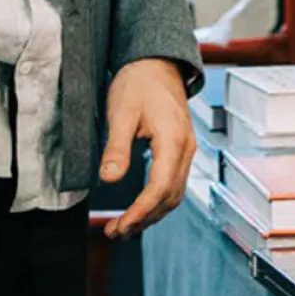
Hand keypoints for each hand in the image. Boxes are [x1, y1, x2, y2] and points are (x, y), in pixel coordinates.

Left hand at [99, 59, 195, 239]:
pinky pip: (172, 183)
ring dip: (151, 214)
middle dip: (144, 219)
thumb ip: (116, 148)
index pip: (159, 188)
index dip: (140, 211)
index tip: (120, 225)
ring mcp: (186, 150)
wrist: (156, 63)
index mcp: (173, 141)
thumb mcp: (121, 112)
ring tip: (124, 228)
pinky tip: (140, 209)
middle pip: (169, 197)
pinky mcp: (180, 149)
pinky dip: (157, 201)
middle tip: (116, 233)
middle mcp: (186, 149)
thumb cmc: (137, 83)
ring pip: (173, 194)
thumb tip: (108, 180)